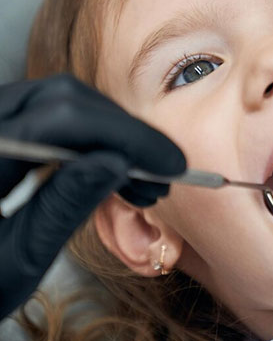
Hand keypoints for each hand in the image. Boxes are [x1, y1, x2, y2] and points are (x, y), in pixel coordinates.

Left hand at [0, 74, 184, 317]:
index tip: (170, 164)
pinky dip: (87, 139)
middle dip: (123, 133)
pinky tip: (112, 170)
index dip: (127, 135)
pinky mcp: (1, 133)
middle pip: (62, 99)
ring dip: (110, 136)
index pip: (63, 119)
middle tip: (161, 174)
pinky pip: (47, 118)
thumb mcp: (19, 259)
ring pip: (58, 103)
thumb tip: (119, 161)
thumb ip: (64, 206)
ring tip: (142, 183)